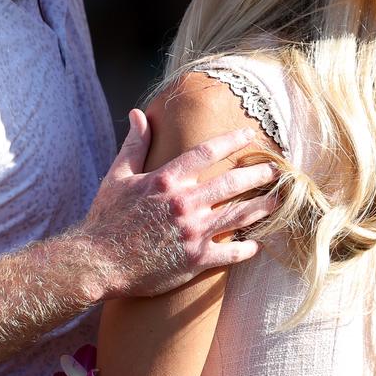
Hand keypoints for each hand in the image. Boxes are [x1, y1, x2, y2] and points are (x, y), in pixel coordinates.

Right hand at [76, 109, 277, 298]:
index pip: (207, 152)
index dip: (232, 140)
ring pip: (238, 215)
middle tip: (277, 169)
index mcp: (166, 180)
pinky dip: (246, 248)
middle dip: (258, 174)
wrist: (96, 262)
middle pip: (232, 183)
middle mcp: (184, 204)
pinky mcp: (194, 260)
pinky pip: (230, 253)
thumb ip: (135, 144)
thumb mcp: (117, 175)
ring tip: (279, 200)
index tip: (250, 135)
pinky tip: (257, 244)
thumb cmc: (106, 218)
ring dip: (262, 206)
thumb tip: (138, 113)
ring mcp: (192, 233)